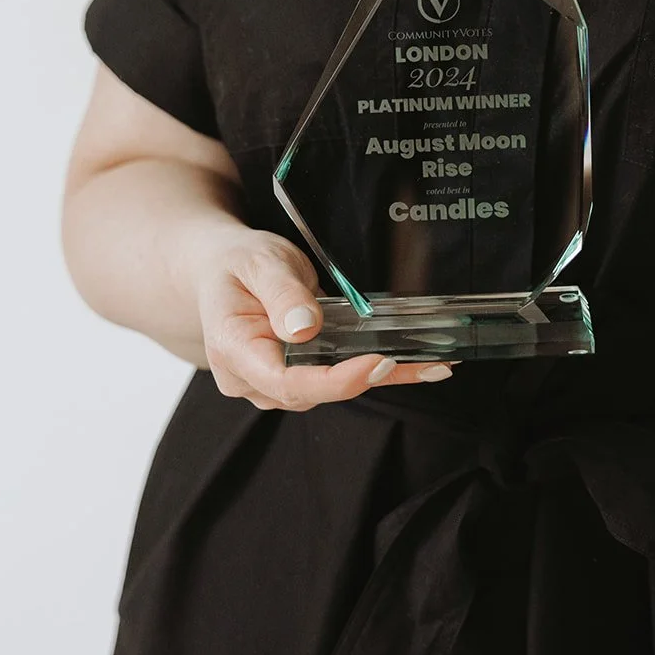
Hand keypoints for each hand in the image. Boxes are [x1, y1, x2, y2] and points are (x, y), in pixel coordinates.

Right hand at [193, 228, 455, 409]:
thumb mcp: (259, 263)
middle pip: (313, 392)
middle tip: (425, 363)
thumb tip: (304, 328)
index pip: (286, 382)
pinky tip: (418, 368)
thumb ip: (281, 294)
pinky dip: (376, 373)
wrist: (221, 269)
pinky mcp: (295, 376)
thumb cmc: (237, 263)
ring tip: (433, 365)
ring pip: (330, 390)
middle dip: (368, 379)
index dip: (335, 380)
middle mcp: (251, 378)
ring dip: (381, 378)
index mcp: (234, 350)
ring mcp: (272, 383)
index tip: (377, 362)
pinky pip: (336, 379)